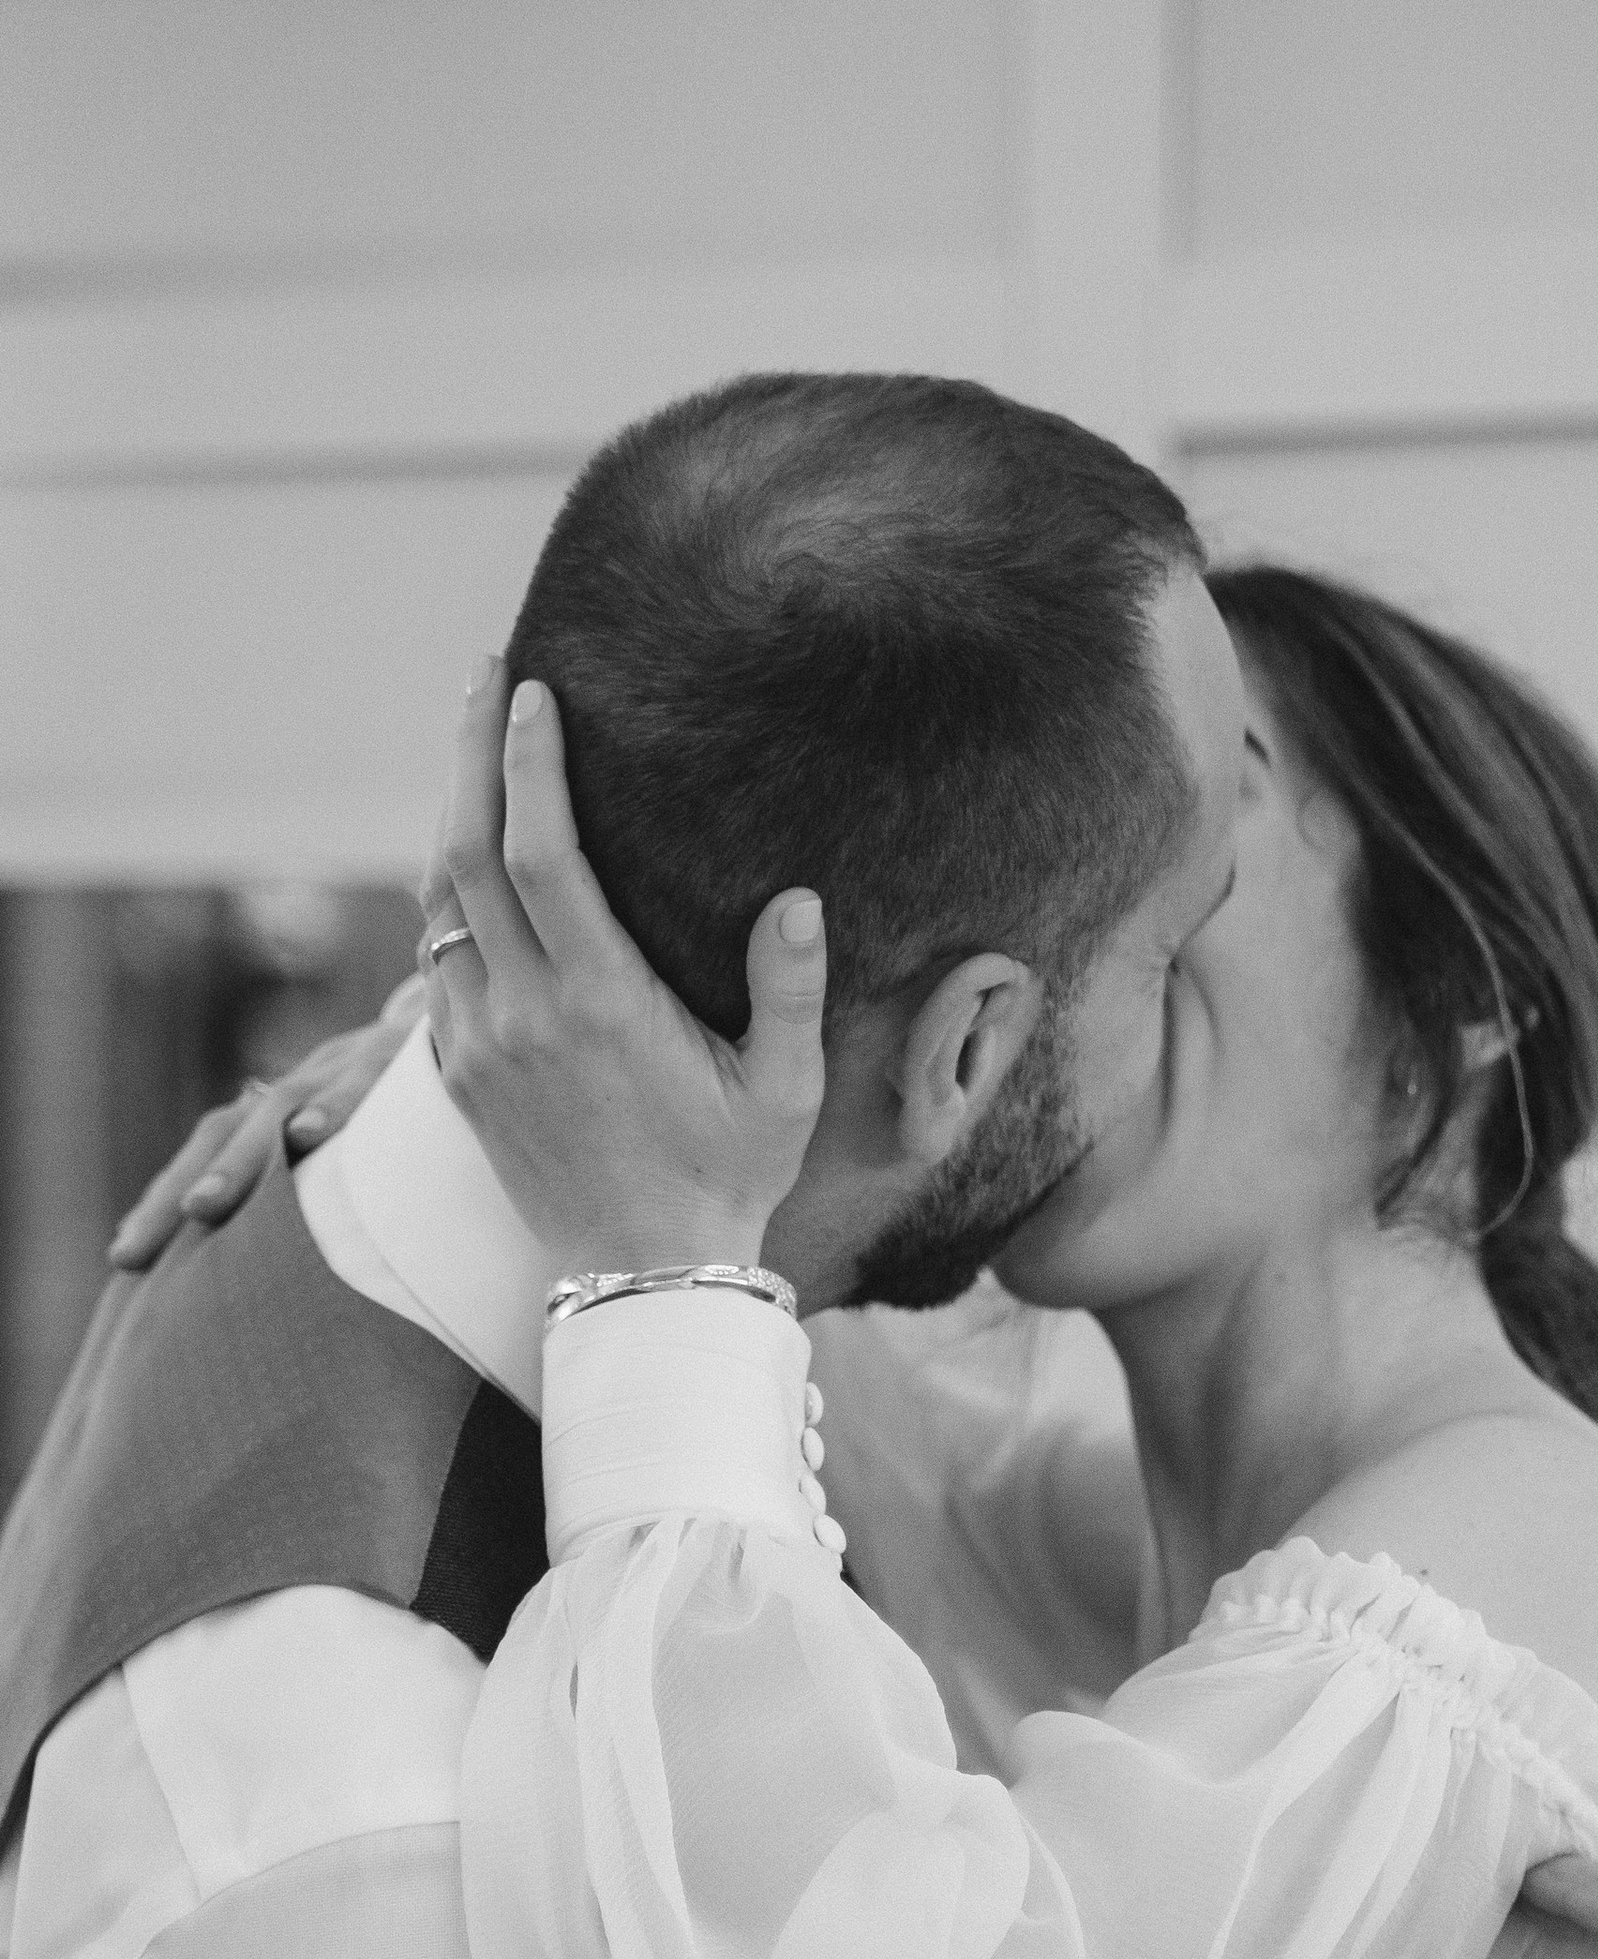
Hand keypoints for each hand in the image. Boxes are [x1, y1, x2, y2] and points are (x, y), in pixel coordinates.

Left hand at [109, 977, 424, 1269]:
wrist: (499, 1014)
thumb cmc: (448, 1108)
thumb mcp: (391, 1152)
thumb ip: (344, 1198)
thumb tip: (312, 1297)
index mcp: (300, 1105)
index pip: (216, 1145)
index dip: (165, 1195)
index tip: (124, 1257)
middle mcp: (313, 1079)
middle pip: (227, 1131)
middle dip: (175, 1190)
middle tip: (129, 1253)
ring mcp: (355, 1059)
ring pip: (282, 1106)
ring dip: (240, 1161)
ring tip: (202, 1209)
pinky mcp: (407, 1049)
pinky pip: (368, 1078)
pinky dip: (335, 1105)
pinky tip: (309, 1135)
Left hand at [422, 659, 827, 1280]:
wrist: (644, 1281)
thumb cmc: (729, 1181)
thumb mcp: (786, 1092)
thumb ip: (792, 992)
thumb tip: (800, 898)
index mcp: (600, 1005)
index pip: (542, 852)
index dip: (529, 761)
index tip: (531, 690)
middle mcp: (523, 1016)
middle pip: (467, 851)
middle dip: (471, 753)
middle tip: (485, 676)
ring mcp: (479, 1045)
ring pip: (438, 901)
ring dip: (451, 813)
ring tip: (476, 747)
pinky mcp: (459, 1073)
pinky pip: (436, 959)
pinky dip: (446, 891)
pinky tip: (469, 853)